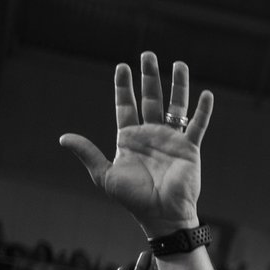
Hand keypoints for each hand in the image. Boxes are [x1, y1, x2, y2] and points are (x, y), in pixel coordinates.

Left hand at [58, 52, 213, 236]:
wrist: (161, 214)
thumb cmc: (134, 199)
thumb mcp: (105, 176)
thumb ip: (88, 153)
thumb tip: (64, 137)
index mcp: (130, 138)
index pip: (125, 106)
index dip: (123, 87)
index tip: (122, 67)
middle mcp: (151, 134)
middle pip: (150, 98)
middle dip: (149, 77)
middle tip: (148, 55)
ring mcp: (171, 139)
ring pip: (175, 106)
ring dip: (177, 85)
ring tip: (178, 64)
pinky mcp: (190, 148)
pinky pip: (197, 125)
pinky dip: (202, 111)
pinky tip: (205, 94)